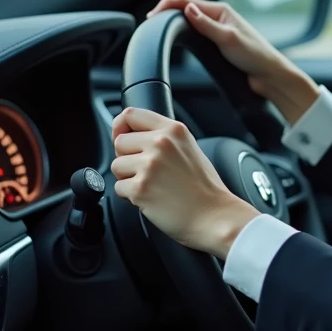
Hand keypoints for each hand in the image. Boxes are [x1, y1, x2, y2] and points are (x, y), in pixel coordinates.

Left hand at [111, 107, 259, 258]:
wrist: (215, 216)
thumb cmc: (204, 188)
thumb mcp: (190, 148)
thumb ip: (163, 138)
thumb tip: (131, 136)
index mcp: (173, 130)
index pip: (131, 114)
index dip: (121, 127)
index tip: (123, 137)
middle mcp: (160, 144)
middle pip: (119, 142)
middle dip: (127, 158)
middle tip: (148, 171)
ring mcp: (149, 166)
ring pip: (116, 166)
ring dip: (129, 178)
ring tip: (154, 185)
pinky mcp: (140, 188)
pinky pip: (119, 188)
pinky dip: (131, 196)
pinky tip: (152, 197)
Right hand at [146, 0, 319, 123]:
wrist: (270, 75)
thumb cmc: (255, 56)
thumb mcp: (228, 39)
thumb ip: (207, 24)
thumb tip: (188, 8)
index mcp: (221, 10)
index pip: (186, 0)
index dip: (166, 5)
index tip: (151, 17)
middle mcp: (219, 17)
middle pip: (186, 8)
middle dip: (167, 11)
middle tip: (149, 23)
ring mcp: (219, 29)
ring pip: (190, 20)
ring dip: (175, 21)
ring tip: (158, 29)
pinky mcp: (219, 42)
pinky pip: (197, 32)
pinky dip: (184, 31)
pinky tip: (178, 38)